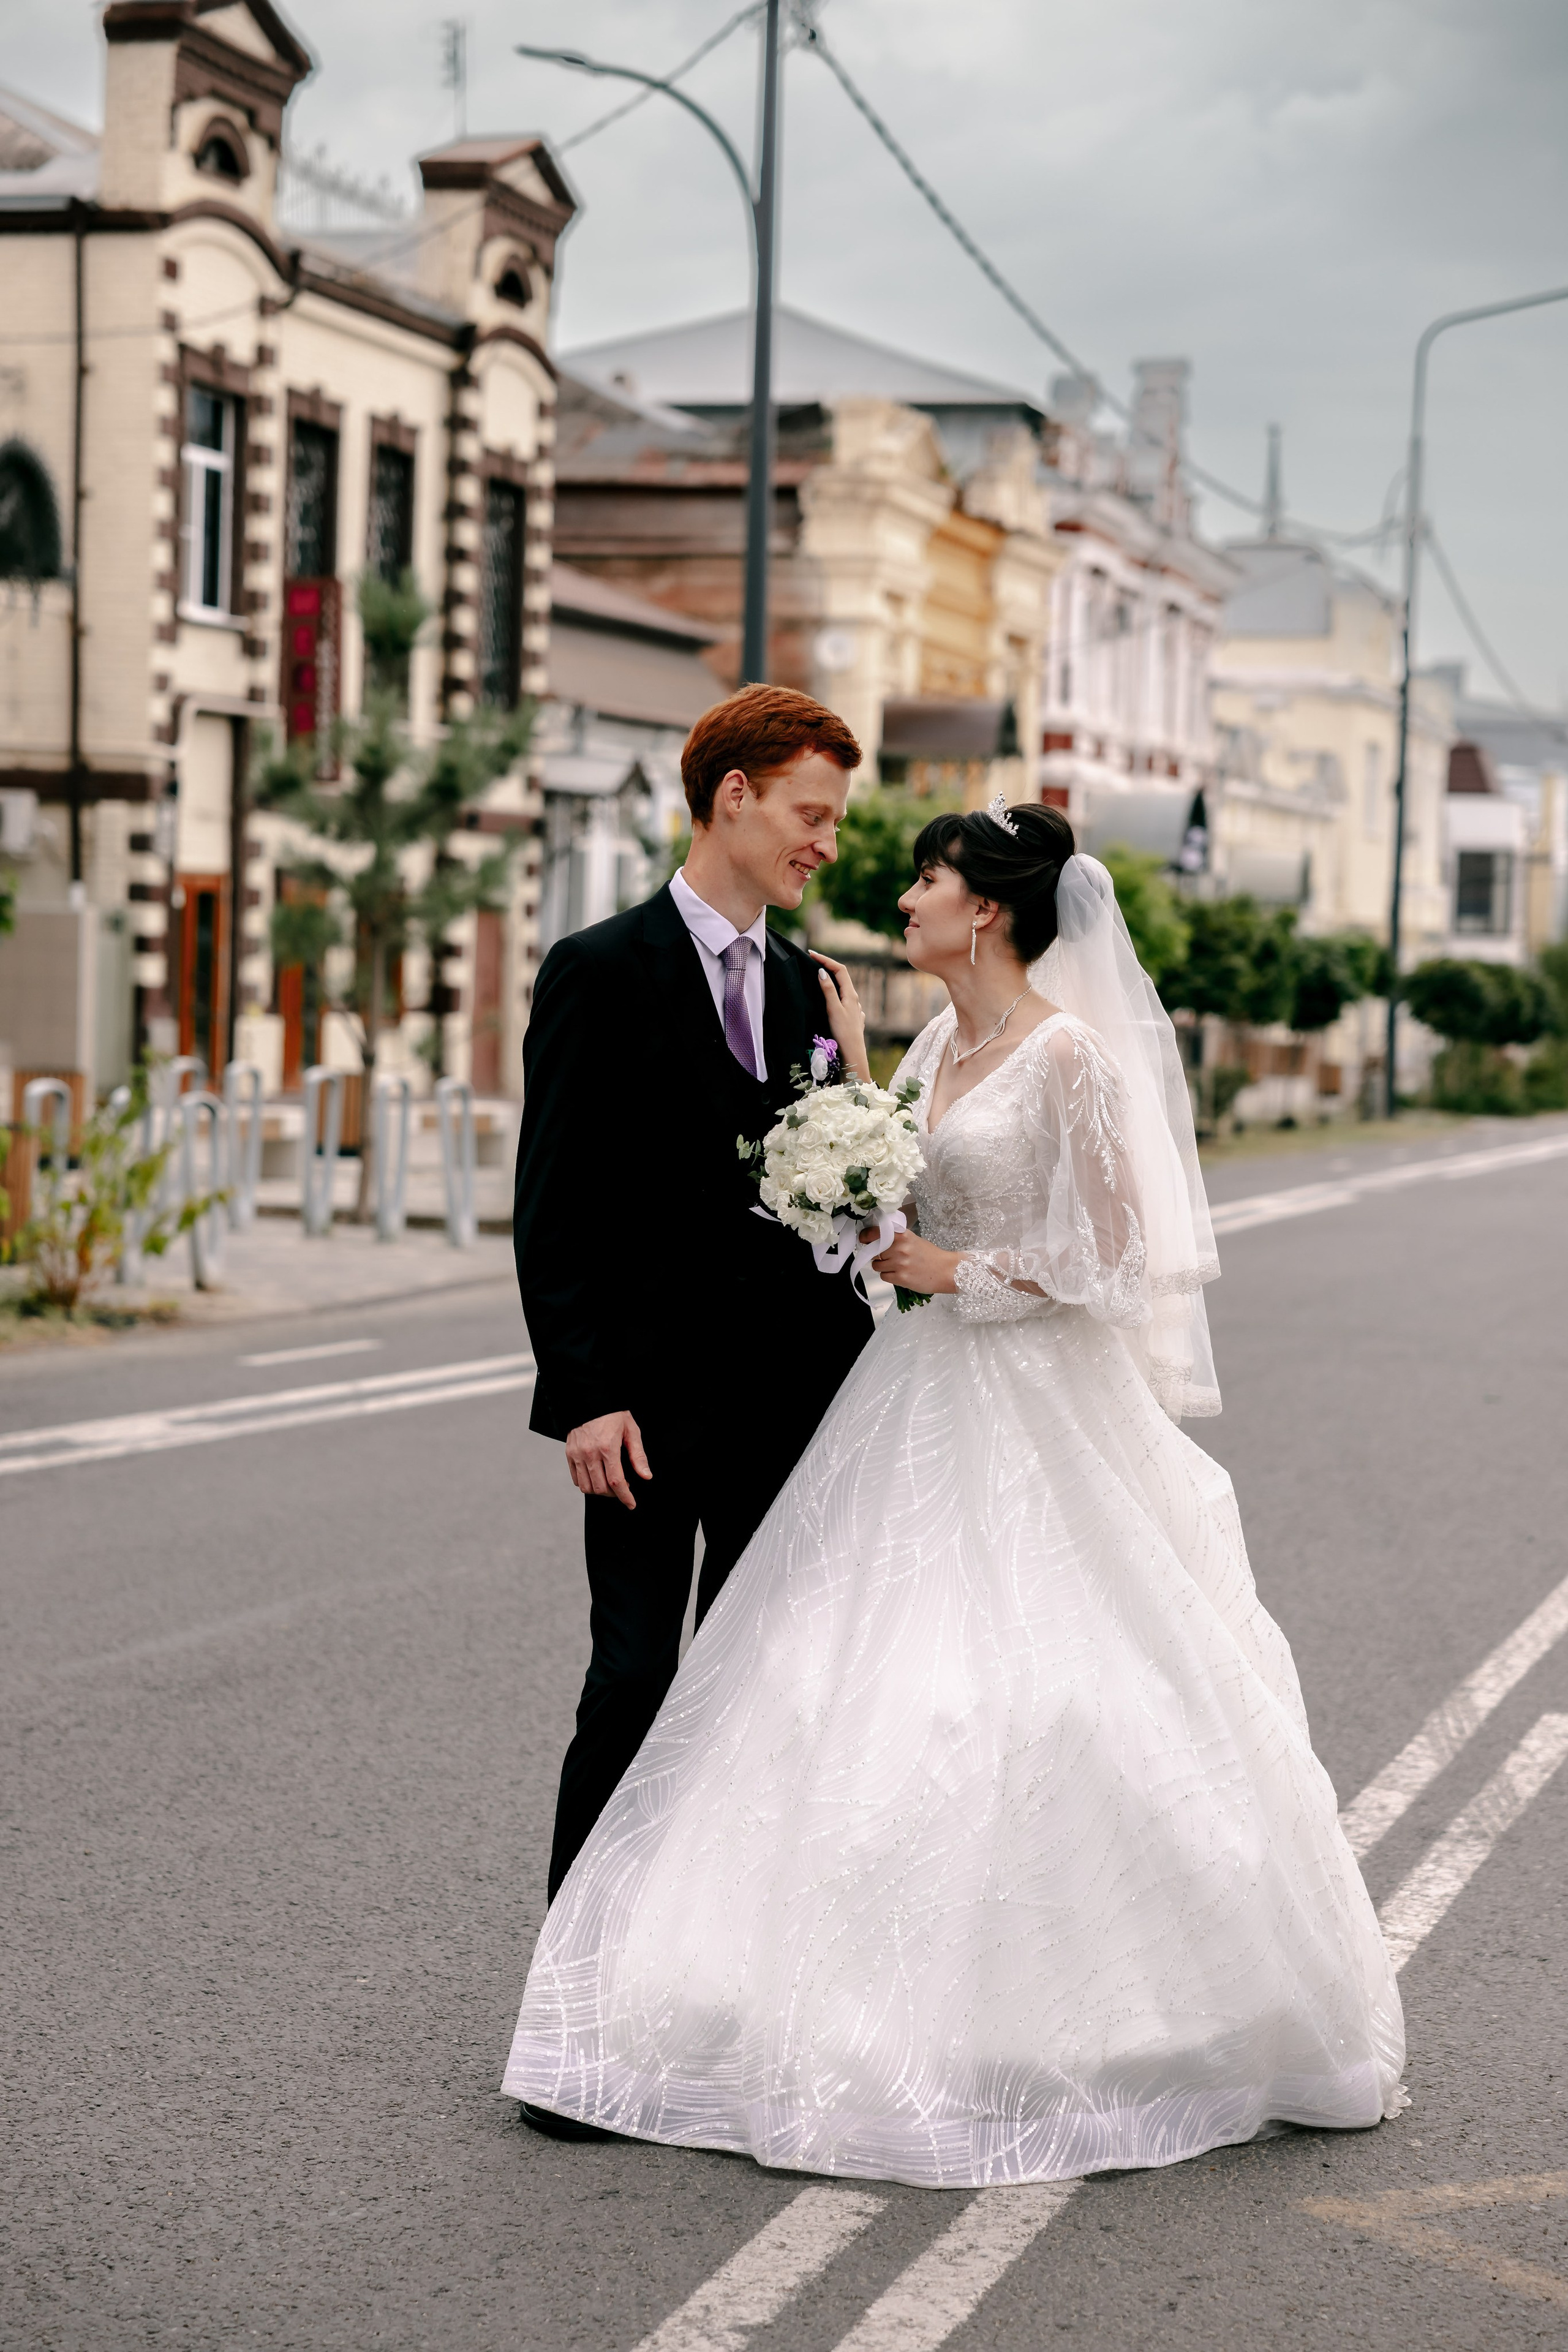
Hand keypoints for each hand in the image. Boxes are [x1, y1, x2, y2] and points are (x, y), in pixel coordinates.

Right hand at [565, 1410, 651, 1509]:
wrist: (590, 1400)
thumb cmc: (614, 1414)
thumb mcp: (631, 1431)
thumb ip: (638, 1456)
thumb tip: (646, 1476)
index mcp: (607, 1447)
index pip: (616, 1481)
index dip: (625, 1496)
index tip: (631, 1504)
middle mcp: (589, 1453)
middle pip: (601, 1488)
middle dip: (614, 1494)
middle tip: (623, 1488)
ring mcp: (577, 1454)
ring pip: (586, 1487)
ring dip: (599, 1491)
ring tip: (609, 1484)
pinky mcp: (569, 1453)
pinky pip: (576, 1479)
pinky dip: (586, 1484)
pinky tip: (596, 1478)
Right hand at [809, 952, 869, 1080]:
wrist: (854, 1054)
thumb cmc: (843, 1032)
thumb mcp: (833, 1009)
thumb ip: (828, 990)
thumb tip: (822, 972)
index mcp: (851, 994)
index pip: (839, 969)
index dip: (826, 959)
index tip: (812, 954)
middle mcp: (855, 999)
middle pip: (842, 977)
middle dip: (828, 967)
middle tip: (813, 962)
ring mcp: (855, 1008)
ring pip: (843, 989)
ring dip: (832, 981)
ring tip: (819, 978)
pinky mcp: (853, 1017)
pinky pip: (844, 1000)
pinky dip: (836, 994)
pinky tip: (831, 999)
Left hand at [859, 1223, 961, 1295]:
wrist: (947, 1270)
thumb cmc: (931, 1255)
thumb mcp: (913, 1240)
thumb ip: (896, 1239)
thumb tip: (876, 1242)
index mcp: (902, 1235)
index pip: (875, 1233)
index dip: (866, 1237)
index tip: (863, 1239)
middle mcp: (899, 1248)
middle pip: (874, 1252)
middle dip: (879, 1255)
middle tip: (890, 1257)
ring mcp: (899, 1264)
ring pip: (877, 1266)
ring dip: (883, 1267)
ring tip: (896, 1266)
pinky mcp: (901, 1278)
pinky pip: (884, 1276)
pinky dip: (889, 1276)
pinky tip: (900, 1274)